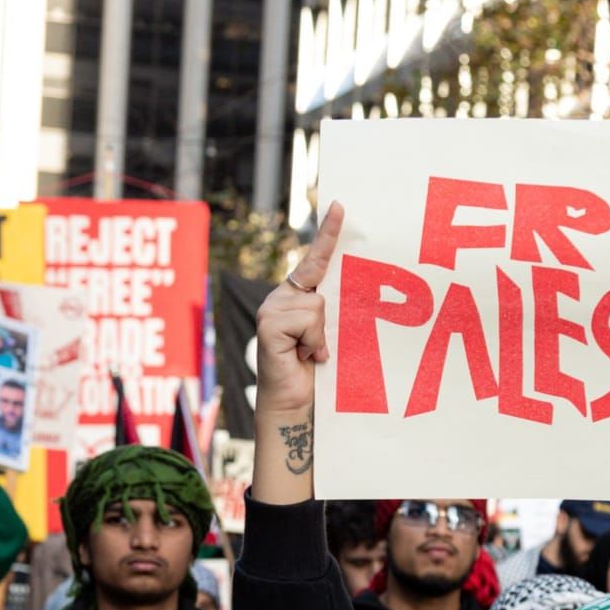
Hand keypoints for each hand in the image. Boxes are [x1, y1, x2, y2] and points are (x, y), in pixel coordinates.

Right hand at [254, 202, 344, 415]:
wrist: (292, 404)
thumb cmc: (313, 372)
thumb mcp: (327, 335)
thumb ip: (328, 312)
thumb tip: (339, 298)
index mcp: (296, 297)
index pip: (315, 260)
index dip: (328, 233)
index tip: (340, 206)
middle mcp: (280, 297)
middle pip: (318, 284)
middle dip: (324, 318)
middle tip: (314, 348)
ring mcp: (271, 309)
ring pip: (317, 305)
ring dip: (320, 335)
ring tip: (308, 354)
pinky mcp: (269, 323)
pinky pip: (308, 318)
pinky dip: (312, 341)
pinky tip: (301, 357)